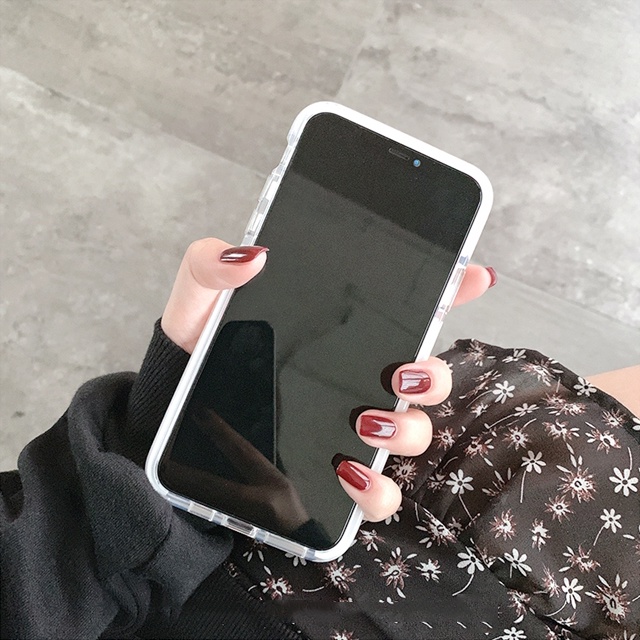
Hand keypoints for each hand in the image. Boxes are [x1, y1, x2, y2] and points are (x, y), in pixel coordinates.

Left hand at [161, 238, 494, 522]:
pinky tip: (346, 473)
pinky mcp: (332, 476)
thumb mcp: (197, 303)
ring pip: (413, 434)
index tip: (473, 274)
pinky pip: (376, 493)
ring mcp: (349, 429)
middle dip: (433, 377)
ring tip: (367, 423)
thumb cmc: (195, 354)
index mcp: (338, 333)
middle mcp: (355, 379)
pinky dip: (375, 491)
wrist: (171, 415)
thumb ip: (211, 268)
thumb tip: (252, 254)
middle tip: (400, 375)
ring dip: (406, 430)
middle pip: (428, 377)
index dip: (451, 289)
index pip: (407, 308)